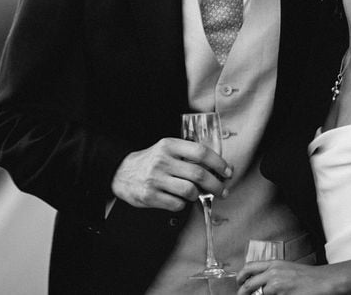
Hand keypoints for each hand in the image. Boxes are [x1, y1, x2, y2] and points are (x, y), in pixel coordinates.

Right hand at [110, 137, 231, 210]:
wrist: (122, 173)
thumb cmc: (152, 161)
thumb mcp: (168, 150)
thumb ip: (191, 155)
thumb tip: (222, 167)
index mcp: (169, 145)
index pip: (200, 152)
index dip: (218, 163)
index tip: (228, 172)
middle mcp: (162, 160)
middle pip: (199, 174)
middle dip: (216, 185)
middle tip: (223, 191)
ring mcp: (155, 179)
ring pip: (190, 191)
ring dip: (199, 196)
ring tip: (197, 195)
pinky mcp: (150, 196)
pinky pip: (177, 204)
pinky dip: (183, 204)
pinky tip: (180, 199)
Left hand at [237, 260, 336, 294]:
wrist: (323, 281)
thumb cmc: (307, 276)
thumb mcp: (286, 268)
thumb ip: (272, 273)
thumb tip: (260, 281)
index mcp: (273, 264)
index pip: (249, 268)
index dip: (240, 276)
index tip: (239, 283)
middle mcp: (273, 274)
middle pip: (249, 285)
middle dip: (242, 293)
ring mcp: (278, 287)